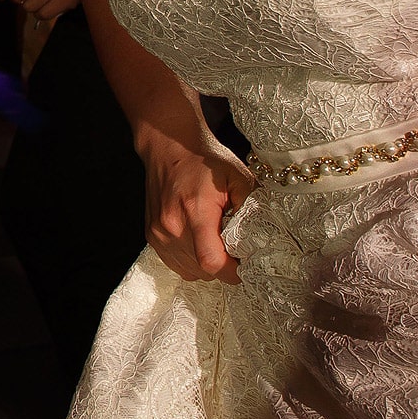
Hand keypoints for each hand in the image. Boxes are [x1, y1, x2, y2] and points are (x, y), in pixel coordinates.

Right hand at [140, 127, 252, 284]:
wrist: (170, 146)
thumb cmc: (204, 159)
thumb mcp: (238, 177)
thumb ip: (253, 208)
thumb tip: (265, 239)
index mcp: (195, 210)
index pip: (212, 261)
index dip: (232, 272)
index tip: (245, 265)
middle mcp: (172, 226)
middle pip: (203, 271)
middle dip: (224, 266)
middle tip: (234, 247)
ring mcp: (159, 233)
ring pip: (190, 271)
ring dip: (207, 265)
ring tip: (216, 241)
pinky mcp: (152, 236)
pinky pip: (177, 264)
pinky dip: (192, 261)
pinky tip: (200, 242)